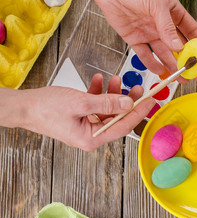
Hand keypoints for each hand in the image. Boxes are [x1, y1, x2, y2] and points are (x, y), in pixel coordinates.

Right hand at [23, 74, 154, 149]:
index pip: (123, 126)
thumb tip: (128, 103)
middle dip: (127, 101)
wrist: (24, 106)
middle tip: (138, 87)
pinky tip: (97, 80)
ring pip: (108, 109)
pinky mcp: (80, 116)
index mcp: (92, 138)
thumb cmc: (46, 108)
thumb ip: (106, 103)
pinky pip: (96, 105)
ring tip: (116, 79)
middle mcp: (91, 135)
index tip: (151, 100)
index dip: (139, 112)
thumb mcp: (80, 103)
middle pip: (117, 117)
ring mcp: (85, 126)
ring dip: (112, 93)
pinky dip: (98, 92)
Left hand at [93, 0, 196, 77]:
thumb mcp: (157, 4)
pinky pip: (145, 55)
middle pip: (179, 46)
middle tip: (195, 74)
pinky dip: (152, 64)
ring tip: (179, 78)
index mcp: (174, 13)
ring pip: (164, 53)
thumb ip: (167, 27)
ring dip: (172, 65)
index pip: (192, 31)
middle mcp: (163, 25)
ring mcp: (150, 33)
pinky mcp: (135, 39)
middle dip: (188, 61)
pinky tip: (159, 71)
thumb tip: (178, 47)